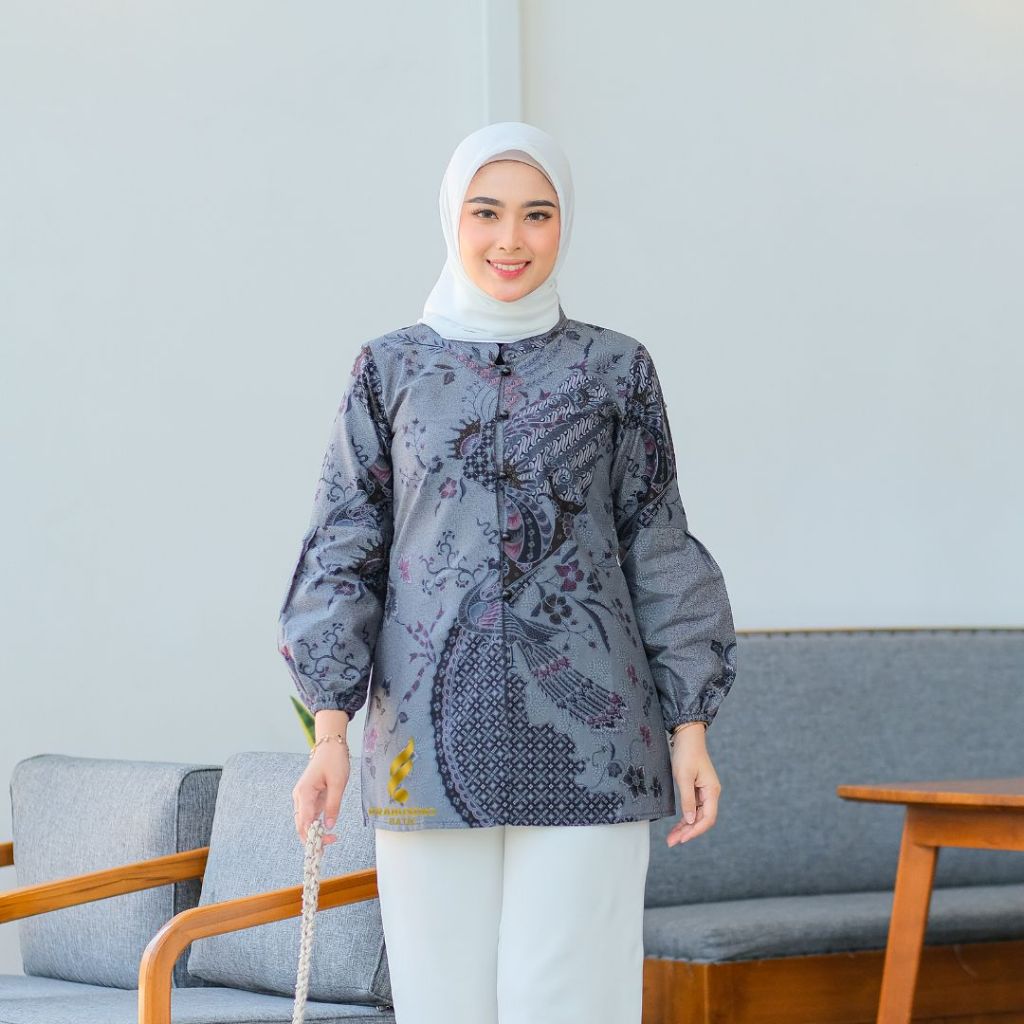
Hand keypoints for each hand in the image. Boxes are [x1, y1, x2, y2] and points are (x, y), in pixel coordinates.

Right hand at [292, 743, 350, 847]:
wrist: (330, 746)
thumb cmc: (334, 761)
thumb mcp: (338, 783)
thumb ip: (333, 805)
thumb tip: (329, 826)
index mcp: (304, 793)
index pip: (304, 822)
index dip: (313, 836)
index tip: (328, 843)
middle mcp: (299, 797)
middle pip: (301, 824)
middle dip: (311, 839)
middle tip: (326, 849)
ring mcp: (303, 797)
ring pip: (304, 821)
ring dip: (313, 833)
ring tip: (327, 844)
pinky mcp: (309, 797)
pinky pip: (310, 815)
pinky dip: (315, 825)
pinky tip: (325, 833)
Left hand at [666, 723, 720, 847]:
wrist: (686, 736)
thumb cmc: (686, 753)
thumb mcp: (684, 776)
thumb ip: (687, 799)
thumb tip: (689, 820)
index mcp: (712, 791)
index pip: (708, 818)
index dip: (696, 830)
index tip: (682, 838)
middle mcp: (710, 794)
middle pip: (702, 819)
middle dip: (688, 832)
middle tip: (672, 842)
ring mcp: (704, 792)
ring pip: (696, 816)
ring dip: (685, 827)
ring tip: (671, 839)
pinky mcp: (696, 790)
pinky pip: (692, 809)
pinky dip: (685, 818)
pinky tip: (677, 827)